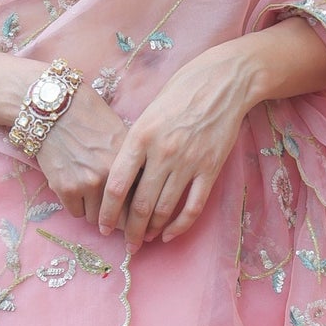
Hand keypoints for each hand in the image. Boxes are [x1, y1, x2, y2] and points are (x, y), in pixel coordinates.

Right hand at [34, 81, 129, 223]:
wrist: (54, 109)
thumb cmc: (89, 117)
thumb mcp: (122, 135)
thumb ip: (134, 163)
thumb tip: (143, 191)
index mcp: (129, 161)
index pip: (141, 201)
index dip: (139, 213)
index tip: (138, 219)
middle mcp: (111, 175)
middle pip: (120, 217)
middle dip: (118, 219)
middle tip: (113, 216)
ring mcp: (87, 183)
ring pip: (96, 217)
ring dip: (94, 210)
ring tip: (90, 194)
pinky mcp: (65, 188)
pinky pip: (76, 212)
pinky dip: (76, 205)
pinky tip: (74, 187)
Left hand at [96, 40, 259, 248]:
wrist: (223, 82)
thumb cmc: (180, 92)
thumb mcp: (147, 113)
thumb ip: (134, 144)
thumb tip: (121, 176)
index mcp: (140, 137)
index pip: (116, 185)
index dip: (107, 212)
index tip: (102, 226)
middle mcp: (162, 153)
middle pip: (139, 204)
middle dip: (130, 230)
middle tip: (126, 243)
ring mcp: (188, 162)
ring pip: (164, 209)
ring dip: (151, 229)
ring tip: (144, 238)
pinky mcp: (210, 169)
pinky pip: (192, 207)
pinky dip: (179, 226)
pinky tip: (169, 234)